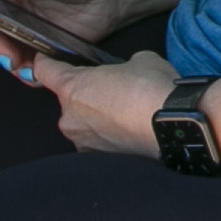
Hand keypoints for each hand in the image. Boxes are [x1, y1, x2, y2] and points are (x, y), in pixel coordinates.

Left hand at [28, 48, 176, 156]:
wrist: (175, 126)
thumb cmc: (154, 90)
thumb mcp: (140, 60)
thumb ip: (121, 65)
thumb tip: (126, 71)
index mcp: (72, 87)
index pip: (44, 71)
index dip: (46, 62)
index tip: (48, 60)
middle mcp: (69, 118)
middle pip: (68, 100)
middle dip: (85, 94)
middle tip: (112, 90)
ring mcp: (82, 142)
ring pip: (82, 123)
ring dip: (96, 118)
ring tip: (125, 113)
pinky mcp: (97, 159)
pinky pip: (96, 141)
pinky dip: (107, 136)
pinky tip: (128, 131)